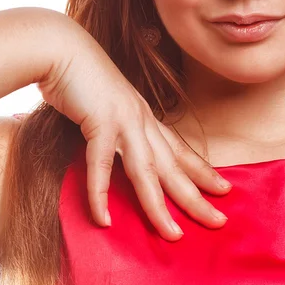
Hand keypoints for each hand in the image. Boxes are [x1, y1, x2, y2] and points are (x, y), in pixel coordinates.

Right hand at [37, 18, 231, 241]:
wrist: (61, 49)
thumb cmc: (81, 79)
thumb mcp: (107, 107)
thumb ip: (116, 130)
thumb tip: (117, 153)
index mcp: (145, 116)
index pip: (179, 149)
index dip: (202, 170)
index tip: (223, 188)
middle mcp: (142, 119)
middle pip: (174, 165)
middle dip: (198, 195)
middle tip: (220, 219)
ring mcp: (124, 119)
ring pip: (147, 170)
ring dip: (160, 205)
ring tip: (173, 235)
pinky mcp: (100, 120)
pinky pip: (101, 164)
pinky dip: (100, 193)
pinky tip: (104, 219)